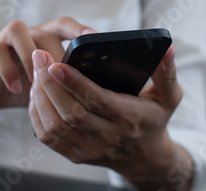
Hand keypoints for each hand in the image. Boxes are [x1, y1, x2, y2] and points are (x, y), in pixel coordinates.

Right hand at [0, 17, 94, 111]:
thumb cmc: (21, 88)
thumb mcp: (46, 86)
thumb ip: (65, 81)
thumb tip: (97, 88)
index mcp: (43, 38)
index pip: (64, 25)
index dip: (79, 30)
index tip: (95, 39)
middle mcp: (25, 34)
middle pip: (44, 31)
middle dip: (55, 55)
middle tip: (63, 78)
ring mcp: (3, 40)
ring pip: (18, 30)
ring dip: (30, 56)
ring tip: (36, 81)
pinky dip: (8, 70)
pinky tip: (16, 89)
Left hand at [29, 46, 193, 190]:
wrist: (146, 158)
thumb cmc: (153, 119)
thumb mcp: (169, 96)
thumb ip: (165, 72)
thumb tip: (166, 48)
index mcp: (129, 118)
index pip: (97, 100)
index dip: (74, 82)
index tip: (56, 63)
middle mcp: (108, 136)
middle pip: (71, 112)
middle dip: (50, 83)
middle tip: (38, 57)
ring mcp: (90, 149)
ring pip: (55, 125)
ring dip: (41, 96)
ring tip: (36, 71)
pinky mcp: (75, 155)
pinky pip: (48, 138)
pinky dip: (37, 114)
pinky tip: (37, 93)